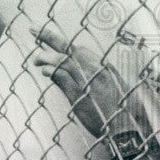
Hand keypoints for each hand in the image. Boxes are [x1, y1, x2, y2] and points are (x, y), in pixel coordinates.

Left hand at [31, 25, 150, 137]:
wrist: (125, 130)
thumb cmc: (120, 113)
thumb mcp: (111, 90)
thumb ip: (90, 80)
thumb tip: (66, 74)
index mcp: (104, 68)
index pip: (79, 49)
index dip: (61, 43)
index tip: (48, 38)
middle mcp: (96, 69)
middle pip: (68, 47)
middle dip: (48, 36)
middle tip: (33, 29)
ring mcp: (87, 80)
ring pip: (61, 59)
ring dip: (45, 57)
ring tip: (36, 60)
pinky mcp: (78, 93)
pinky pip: (60, 75)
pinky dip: (51, 71)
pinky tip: (45, 72)